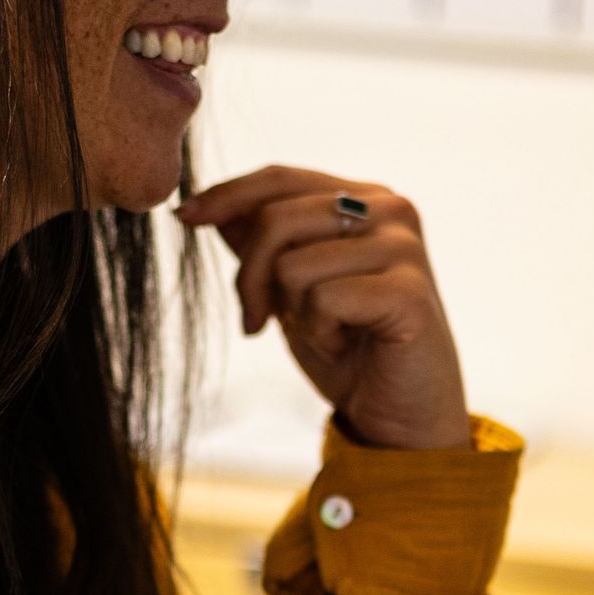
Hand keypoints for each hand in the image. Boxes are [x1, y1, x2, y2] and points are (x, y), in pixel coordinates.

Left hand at [177, 167, 470, 449]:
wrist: (402, 416)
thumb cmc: (350, 352)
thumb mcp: (292, 292)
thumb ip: (264, 246)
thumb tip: (210, 209)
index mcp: (366, 199)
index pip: (281, 178)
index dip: (227, 195)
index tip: (185, 217)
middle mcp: (390, 210)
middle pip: (276, 218)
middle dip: (250, 278)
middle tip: (256, 322)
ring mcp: (403, 248)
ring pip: (293, 263)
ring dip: (294, 312)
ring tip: (326, 333)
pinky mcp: (408, 292)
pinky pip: (323, 299)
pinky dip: (320, 333)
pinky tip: (347, 345)